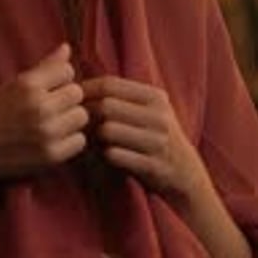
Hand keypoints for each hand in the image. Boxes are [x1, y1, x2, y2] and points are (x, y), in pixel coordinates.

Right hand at [0, 43, 87, 184]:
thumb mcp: (13, 84)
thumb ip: (43, 67)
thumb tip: (67, 48)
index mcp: (27, 85)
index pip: (67, 70)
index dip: (60, 79)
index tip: (49, 89)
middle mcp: (39, 106)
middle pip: (77, 93)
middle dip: (67, 99)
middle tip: (51, 107)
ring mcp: (47, 132)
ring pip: (81, 116)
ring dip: (70, 119)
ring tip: (53, 123)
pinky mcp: (51, 155)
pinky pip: (80, 141)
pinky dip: (70, 141)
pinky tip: (54, 139)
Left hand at [81, 76, 207, 209]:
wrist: (186, 174)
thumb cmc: (155, 137)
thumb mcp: (149, 110)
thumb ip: (121, 96)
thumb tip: (78, 84)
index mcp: (155, 97)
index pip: (110, 84)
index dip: (86, 90)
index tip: (71, 100)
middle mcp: (159, 116)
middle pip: (107, 105)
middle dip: (87, 114)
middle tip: (75, 123)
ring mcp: (158, 141)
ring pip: (108, 130)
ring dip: (93, 136)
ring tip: (89, 140)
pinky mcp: (153, 166)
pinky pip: (115, 155)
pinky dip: (103, 155)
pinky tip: (103, 156)